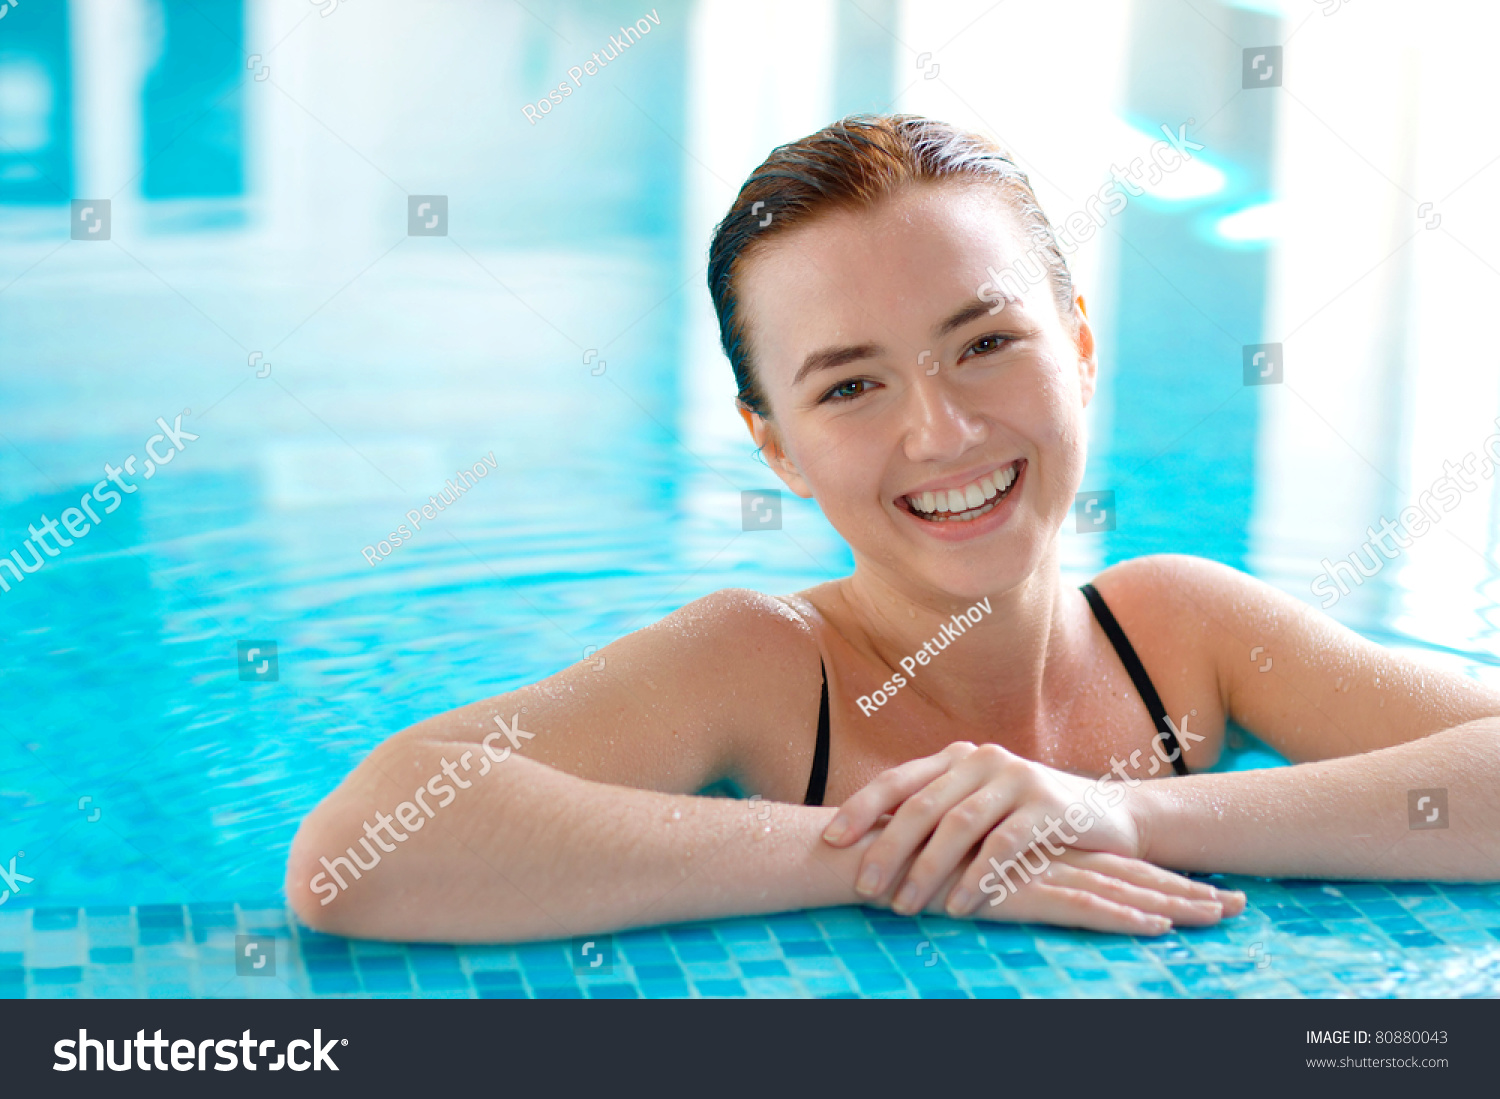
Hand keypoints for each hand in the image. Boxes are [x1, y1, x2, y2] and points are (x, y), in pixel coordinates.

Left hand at [824, 741, 1242, 922]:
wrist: (1106, 819)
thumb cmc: (1028, 822)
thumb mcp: (979, 810)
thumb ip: (935, 818)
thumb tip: (869, 851)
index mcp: (955, 758)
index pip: (897, 780)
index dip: (860, 809)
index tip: (828, 841)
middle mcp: (980, 760)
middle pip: (921, 804)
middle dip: (887, 848)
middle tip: (864, 888)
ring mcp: (1015, 778)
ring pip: (958, 825)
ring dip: (927, 870)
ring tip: (905, 907)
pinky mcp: (1047, 805)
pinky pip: (1002, 845)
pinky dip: (976, 877)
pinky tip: (958, 907)